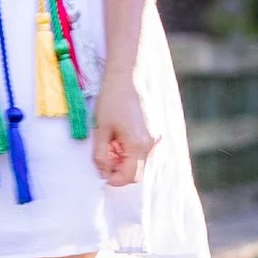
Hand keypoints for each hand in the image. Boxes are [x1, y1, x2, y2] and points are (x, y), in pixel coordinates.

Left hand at [91, 68, 157, 186]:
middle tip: (105, 156)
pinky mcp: (157, 131)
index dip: (115, 179)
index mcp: (138, 144)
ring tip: (112, 143)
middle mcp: (152, 143)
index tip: (103, 174)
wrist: (126, 77)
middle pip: (137, 171)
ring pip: (141, 161)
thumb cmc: (111, 100)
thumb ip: (101, 156)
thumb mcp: (100, 130)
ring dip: (125, 160)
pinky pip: (144, 150)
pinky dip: (132, 150)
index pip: (130, 176)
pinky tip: (120, 136)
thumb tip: (103, 173)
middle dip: (119, 169)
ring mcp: (157, 137)